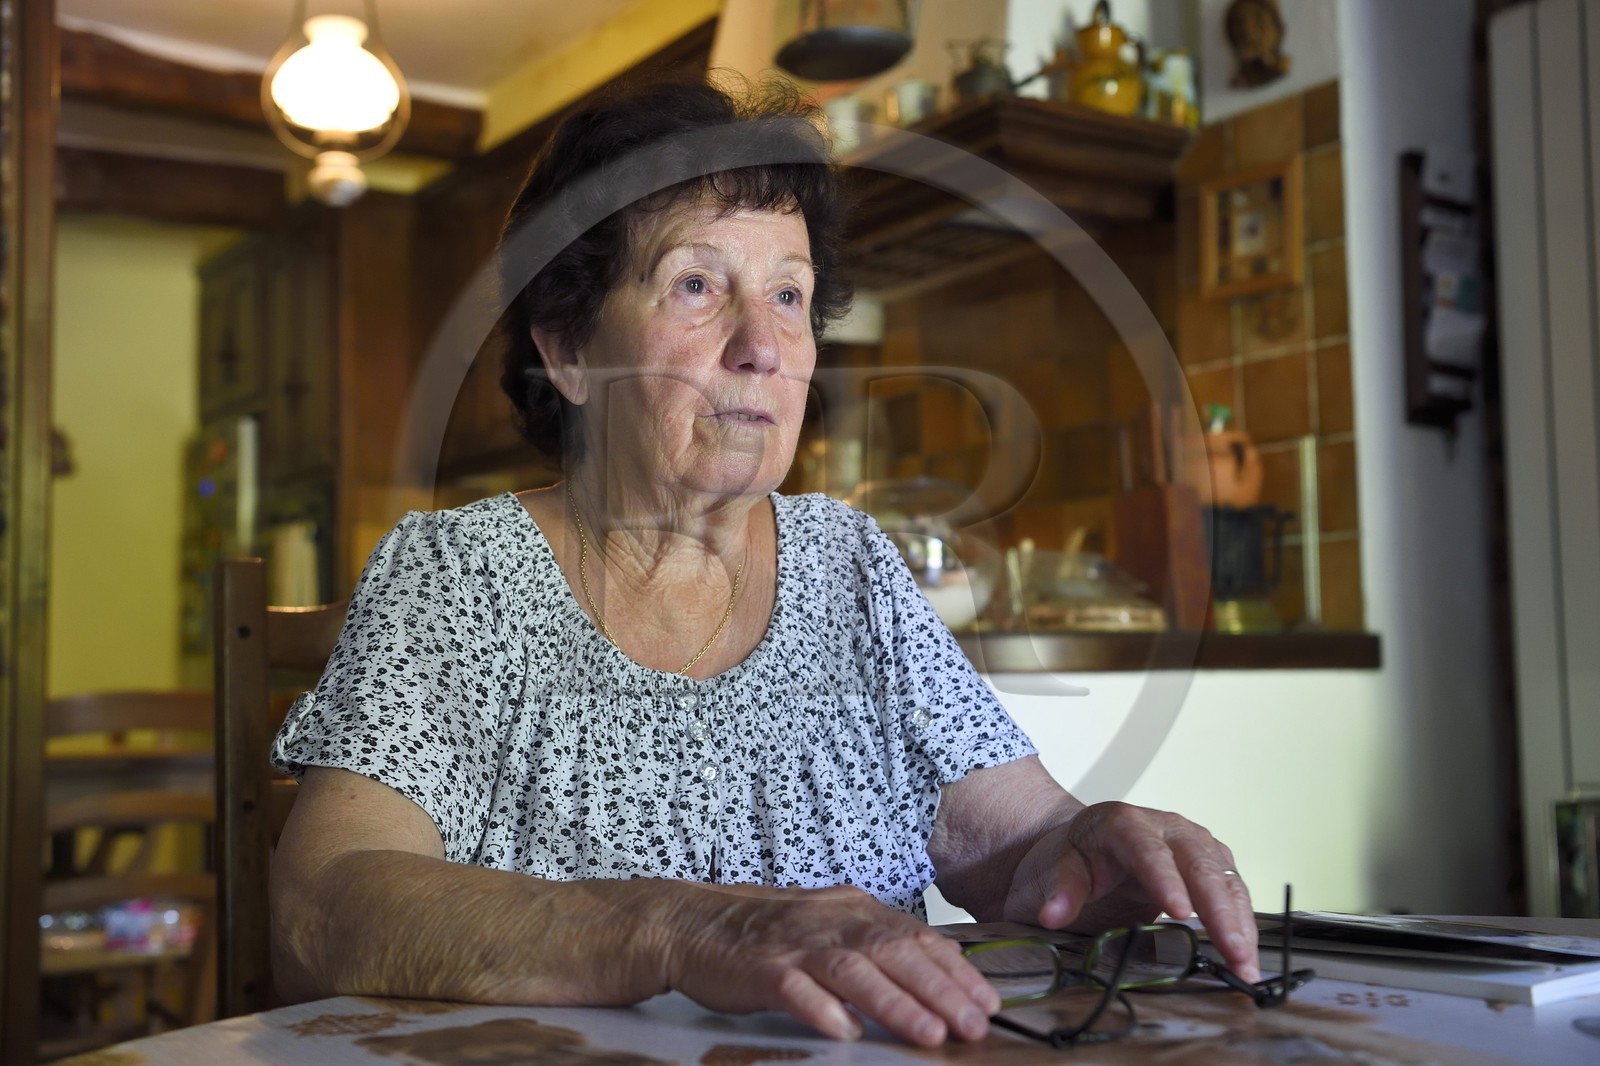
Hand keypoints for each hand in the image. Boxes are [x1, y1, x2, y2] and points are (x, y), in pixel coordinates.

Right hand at [662, 883, 999, 1046]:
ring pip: (853, 971)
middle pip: (894, 952)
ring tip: (930, 1034)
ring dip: (896, 1004)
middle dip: (941, 990)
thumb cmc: (769, 933)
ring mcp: (795, 946)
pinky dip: (821, 1010)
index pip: (915, 936)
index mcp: (853, 910)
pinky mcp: (760, 971)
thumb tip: (935, 966)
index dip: (956, 970)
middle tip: (976, 1024)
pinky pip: (794, 990)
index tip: (988, 1000)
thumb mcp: (832, 926)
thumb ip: (877, 944)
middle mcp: (830, 923)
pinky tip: (845, 1032)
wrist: (695, 923)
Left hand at [1001, 801, 1260, 981]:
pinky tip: (1247, 955)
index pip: (1149, 852)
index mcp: (1125, 823)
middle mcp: (1167, 828)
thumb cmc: (1071, 857)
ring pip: (1225, 880)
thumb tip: (1052, 915)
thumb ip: (1059, 890)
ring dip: (1239, 924)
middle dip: (1219, 912)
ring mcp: (1193, 844)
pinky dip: (1242, 925)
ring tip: (1246, 965)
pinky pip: (1232, 892)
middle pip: (1200, 866)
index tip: (1181, 914)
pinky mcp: (1210, 864)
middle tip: (1232, 952)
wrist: (1084, 845)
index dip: (1167, 881)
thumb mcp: (1052, 870)